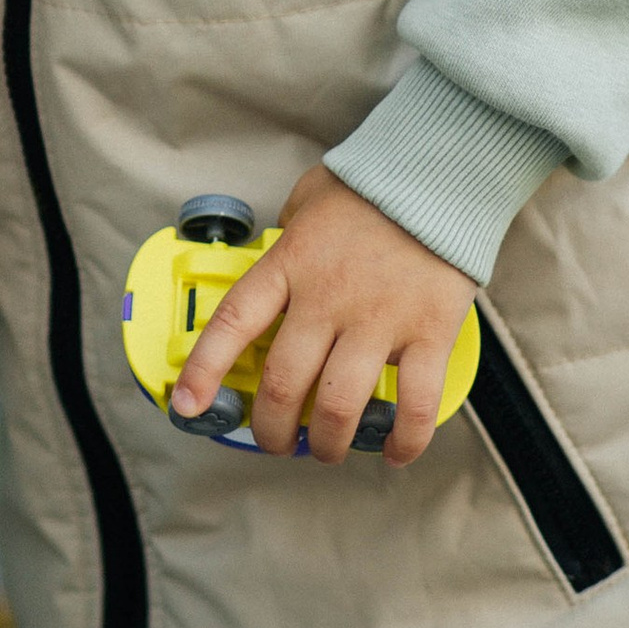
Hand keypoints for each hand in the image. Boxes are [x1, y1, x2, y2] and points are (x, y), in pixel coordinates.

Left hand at [169, 164, 474, 465]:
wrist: (440, 175)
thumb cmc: (372, 188)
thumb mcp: (307, 200)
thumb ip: (287, 235)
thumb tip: (274, 257)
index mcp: (290, 265)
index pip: (234, 324)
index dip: (204, 372)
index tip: (188, 407)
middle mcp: (327, 298)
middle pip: (284, 384)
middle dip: (273, 428)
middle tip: (277, 441)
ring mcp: (379, 319)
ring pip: (339, 406)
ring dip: (327, 442)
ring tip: (326, 449)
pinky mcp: (429, 332)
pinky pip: (413, 404)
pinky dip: (403, 440)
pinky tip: (394, 452)